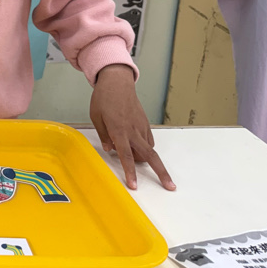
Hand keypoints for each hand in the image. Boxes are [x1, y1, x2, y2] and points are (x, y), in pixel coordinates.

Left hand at [89, 65, 175, 190]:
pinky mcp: (145, 122)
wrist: (117, 81)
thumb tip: (110, 150)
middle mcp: (133, 130)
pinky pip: (149, 140)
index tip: (134, 185)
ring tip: (142, 165)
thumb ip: (103, 135)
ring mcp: (141, 126)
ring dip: (149, 160)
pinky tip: (140, 149)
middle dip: (161, 172)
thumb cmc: (103, 98)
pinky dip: (147, 148)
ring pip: (149, 148)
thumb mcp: (95, 116)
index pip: (126, 155)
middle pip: (149, 155)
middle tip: (170, 186)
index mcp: (118, 130)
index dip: (130, 172)